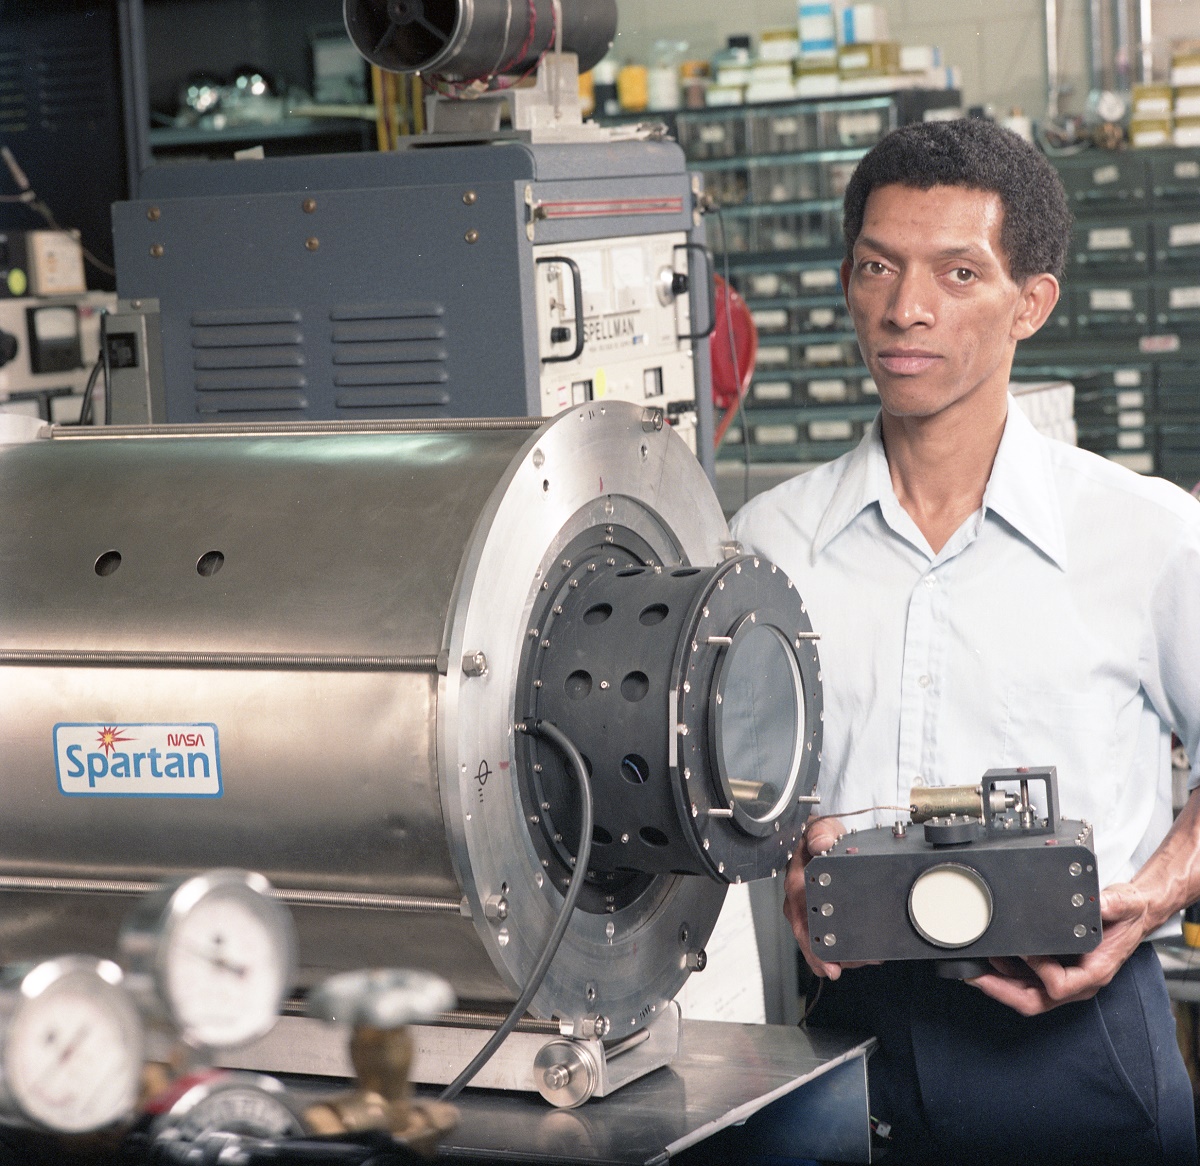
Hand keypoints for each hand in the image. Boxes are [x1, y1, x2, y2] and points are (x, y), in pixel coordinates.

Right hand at [784, 815, 861, 979]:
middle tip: (845, 968)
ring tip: (864, 959)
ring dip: (840, 955)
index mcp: (797, 882)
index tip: (827, 961)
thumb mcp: (823, 829)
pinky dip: (844, 949)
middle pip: (808, 938)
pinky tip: (861, 953)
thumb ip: (821, 833)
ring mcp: (807, 909)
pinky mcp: (818, 914)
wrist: (823, 836)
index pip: (801, 919)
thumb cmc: (820, 835)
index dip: (813, 944)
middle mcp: (798, 900)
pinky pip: (827, 937)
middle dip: (826, 958)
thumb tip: (822, 843)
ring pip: (819, 942)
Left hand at [967, 883, 1150, 1014]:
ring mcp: (1066, 978)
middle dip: (1001, 991)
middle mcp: (1078, 982)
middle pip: (1035, 1000)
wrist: (1133, 916)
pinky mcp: (1056, 970)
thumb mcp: (1124, 905)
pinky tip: (991, 959)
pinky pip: (1027, 980)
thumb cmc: (1128, 915)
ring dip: (998, 984)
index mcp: (1094, 972)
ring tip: (973, 968)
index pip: (1059, 984)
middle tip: (974, 977)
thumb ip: (1114, 904)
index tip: (1022, 949)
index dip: (1037, 969)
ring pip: (1027, 993)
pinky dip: (1006, 974)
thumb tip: (1099, 903)